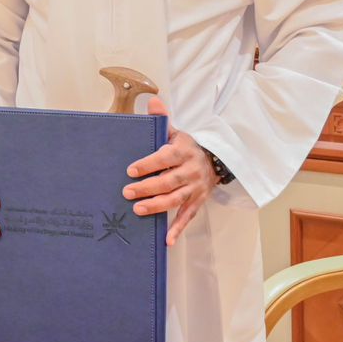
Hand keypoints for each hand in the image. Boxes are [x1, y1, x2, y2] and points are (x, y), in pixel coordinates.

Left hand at [123, 100, 215, 246]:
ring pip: (176, 200)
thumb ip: (162, 120)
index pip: (165, 158)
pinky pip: (188, 217)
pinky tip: (166, 240)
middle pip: (169, 182)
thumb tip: (153, 101)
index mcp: (183, 151)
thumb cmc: (186, 146)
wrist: (215, 160)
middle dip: (148, 188)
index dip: (148, 164)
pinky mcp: (198, 202)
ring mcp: (196, 189)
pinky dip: (177, 229)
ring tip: (138, 211)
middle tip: (127, 193)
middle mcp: (191, 171)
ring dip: (157, 207)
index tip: (131, 170)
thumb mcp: (176, 132)